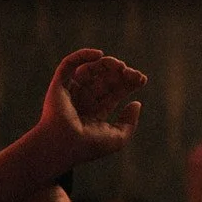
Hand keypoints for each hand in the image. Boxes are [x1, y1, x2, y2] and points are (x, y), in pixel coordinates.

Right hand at [33, 48, 146, 166]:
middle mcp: (84, 100)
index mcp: (96, 112)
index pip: (115, 92)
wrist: (64, 146)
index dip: (129, 83)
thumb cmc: (89, 146)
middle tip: (134, 73)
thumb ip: (130, 122)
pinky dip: (82, 55)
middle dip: (121, 74)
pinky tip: (98, 54)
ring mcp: (71, 92)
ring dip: (106, 64)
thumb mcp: (118, 138)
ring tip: (120, 66)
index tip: (142, 79)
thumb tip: (136, 103)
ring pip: (90, 70)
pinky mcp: (59, 85)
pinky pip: (69, 65)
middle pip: (106, 79)